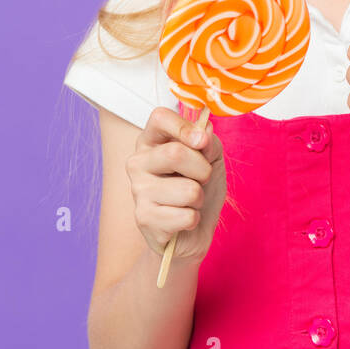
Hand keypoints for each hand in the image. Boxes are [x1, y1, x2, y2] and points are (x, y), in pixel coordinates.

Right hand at [126, 107, 226, 265]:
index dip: (185, 127)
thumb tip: (204, 133)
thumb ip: (209, 142)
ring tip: (189, 202)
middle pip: (176, 153)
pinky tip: (181, 221)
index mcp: (151, 141)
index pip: (159, 117)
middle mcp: (138, 162)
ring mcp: (138, 191)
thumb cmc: (200, 188)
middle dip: (203, 170)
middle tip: (201, 180)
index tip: (202, 141)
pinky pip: (186, 216)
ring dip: (199, 199)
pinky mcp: (144, 219)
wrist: (193, 231)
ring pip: (188, 190)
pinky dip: (194, 220)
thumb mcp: (212, 158)